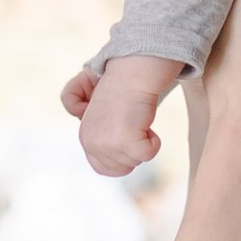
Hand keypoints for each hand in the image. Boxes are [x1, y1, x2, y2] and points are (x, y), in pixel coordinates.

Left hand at [75, 57, 185, 177]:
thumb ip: (93, 124)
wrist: (132, 72)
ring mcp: (106, 144)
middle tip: (133, 122)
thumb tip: (96, 130)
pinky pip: (148, 154)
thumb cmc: (119, 84)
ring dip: (144, 142)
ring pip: (136, 161)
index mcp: (85, 138)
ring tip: (138, 118)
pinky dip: (154, 141)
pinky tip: (147, 123)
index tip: (127, 129)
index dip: (122, 153)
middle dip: (134, 148)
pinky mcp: (124, 142)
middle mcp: (90, 143)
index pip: (104, 167)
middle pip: (122, 167)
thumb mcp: (97, 107)